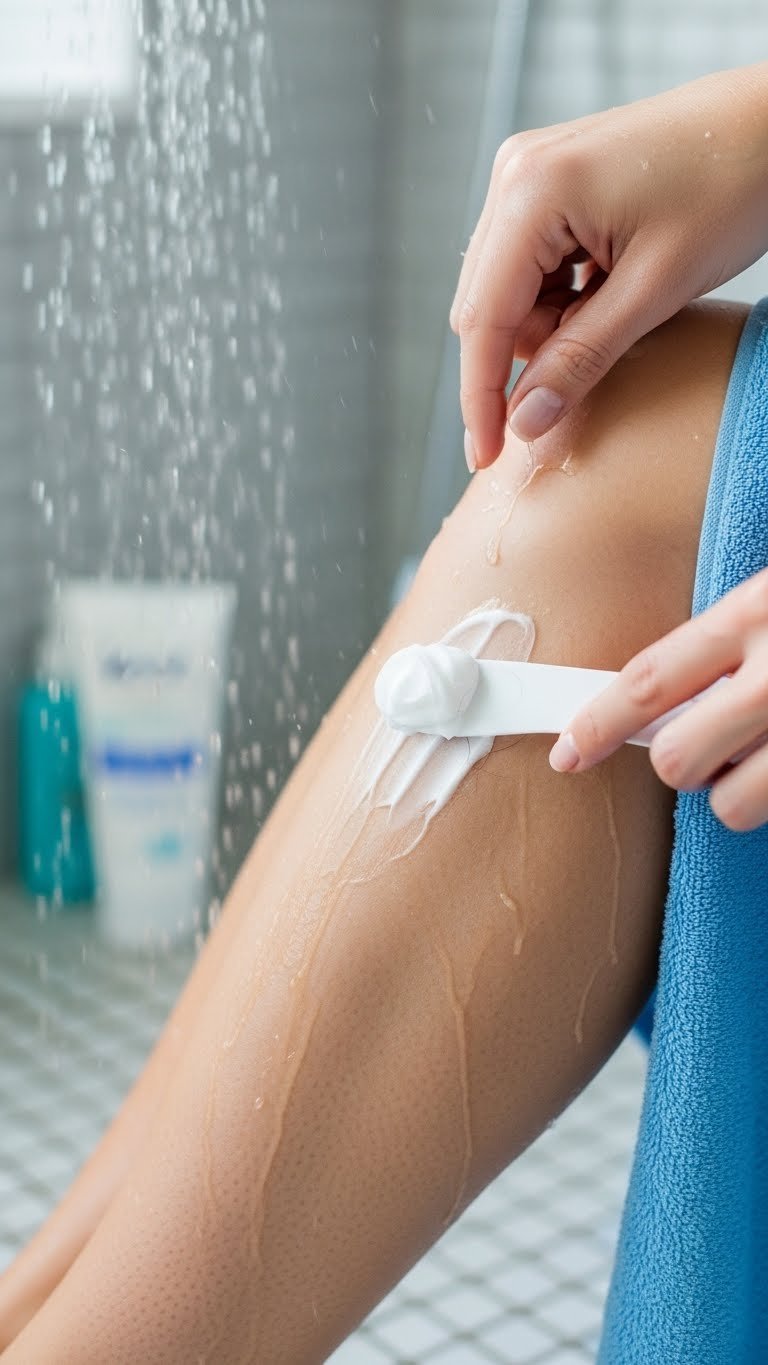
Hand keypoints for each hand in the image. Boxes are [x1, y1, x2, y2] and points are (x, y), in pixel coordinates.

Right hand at [451, 64, 767, 469]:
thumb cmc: (729, 189)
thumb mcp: (654, 291)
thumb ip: (581, 359)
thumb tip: (525, 425)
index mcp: (532, 192)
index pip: (482, 319)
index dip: (481, 397)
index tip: (485, 457)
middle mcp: (516, 176)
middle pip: (485, 306)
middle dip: (522, 358)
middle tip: (578, 386)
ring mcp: (530, 175)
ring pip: (508, 292)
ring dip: (548, 328)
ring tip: (616, 318)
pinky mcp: (549, 183)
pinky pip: (531, 267)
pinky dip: (562, 300)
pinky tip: (608, 294)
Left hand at [548, 570, 767, 832]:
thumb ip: (731, 633)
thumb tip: (669, 688)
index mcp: (753, 614)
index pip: (648, 679)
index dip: (598, 723)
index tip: (567, 752)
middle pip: (675, 758)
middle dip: (680, 765)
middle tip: (713, 745)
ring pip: (730, 804)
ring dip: (736, 791)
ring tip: (763, 754)